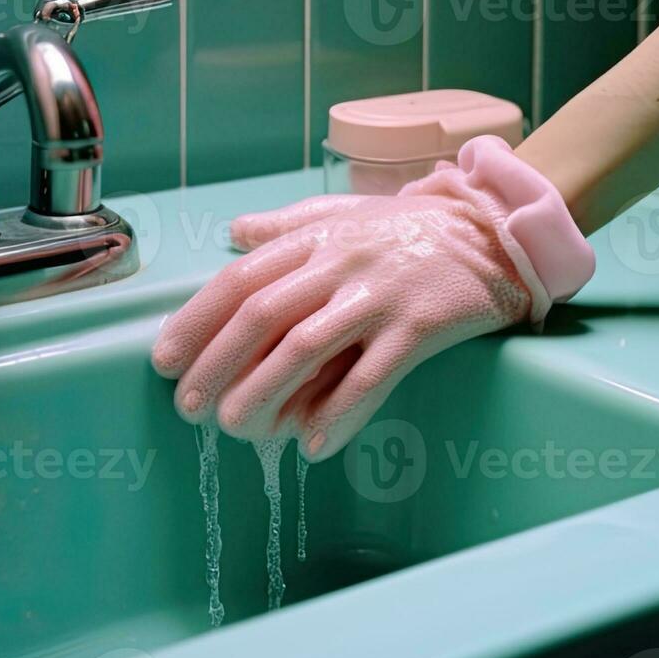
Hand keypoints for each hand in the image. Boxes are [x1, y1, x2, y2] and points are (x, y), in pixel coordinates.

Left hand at [151, 137, 593, 461]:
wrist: (494, 232)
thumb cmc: (413, 228)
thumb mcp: (345, 213)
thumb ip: (286, 226)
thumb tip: (234, 233)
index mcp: (315, 238)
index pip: (240, 279)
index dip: (197, 321)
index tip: (164, 360)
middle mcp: (340, 262)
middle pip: (262, 315)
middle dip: (216, 364)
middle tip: (189, 407)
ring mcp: (379, 294)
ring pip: (306, 348)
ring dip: (264, 392)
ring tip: (236, 431)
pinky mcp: (420, 326)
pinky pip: (372, 376)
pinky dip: (339, 413)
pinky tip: (313, 445)